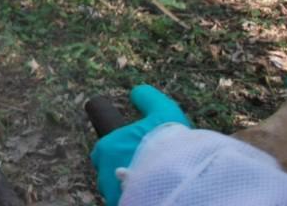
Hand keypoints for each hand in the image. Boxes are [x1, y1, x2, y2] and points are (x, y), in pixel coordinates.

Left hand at [90, 85, 191, 205]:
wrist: (183, 180)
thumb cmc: (172, 145)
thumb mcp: (164, 112)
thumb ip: (148, 99)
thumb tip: (136, 91)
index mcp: (106, 148)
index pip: (103, 152)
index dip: (120, 151)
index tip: (137, 153)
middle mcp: (103, 174)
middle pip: (110, 174)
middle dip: (125, 172)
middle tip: (148, 170)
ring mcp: (113, 196)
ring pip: (119, 191)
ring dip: (131, 188)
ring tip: (155, 185)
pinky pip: (127, 202)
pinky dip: (138, 200)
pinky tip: (155, 196)